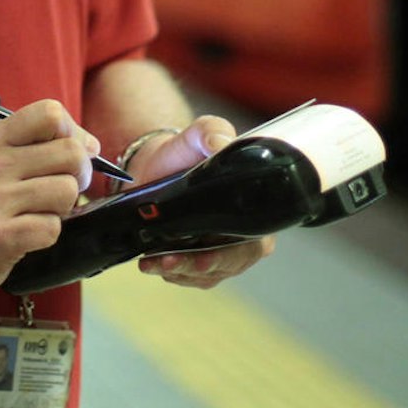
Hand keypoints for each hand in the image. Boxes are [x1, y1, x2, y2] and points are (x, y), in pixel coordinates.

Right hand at [0, 99, 99, 305]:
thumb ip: (36, 149)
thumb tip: (90, 147)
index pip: (50, 112)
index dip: (73, 133)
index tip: (69, 156)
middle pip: (70, 152)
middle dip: (79, 175)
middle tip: (61, 190)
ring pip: (66, 191)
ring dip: (63, 208)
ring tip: (40, 213)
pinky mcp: (0, 236)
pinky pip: (52, 228)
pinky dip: (48, 234)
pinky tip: (28, 235)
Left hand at [131, 115, 274, 289]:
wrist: (156, 165)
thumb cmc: (186, 151)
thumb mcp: (200, 133)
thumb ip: (211, 132)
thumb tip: (219, 145)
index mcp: (256, 210)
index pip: (253, 243)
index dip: (231, 255)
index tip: (204, 256)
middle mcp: (244, 236)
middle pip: (229, 264)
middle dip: (198, 267)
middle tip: (169, 261)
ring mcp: (221, 251)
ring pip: (207, 274)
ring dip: (179, 272)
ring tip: (151, 263)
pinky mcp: (198, 259)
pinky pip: (190, 276)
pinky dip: (171, 273)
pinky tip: (152, 264)